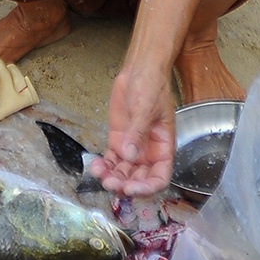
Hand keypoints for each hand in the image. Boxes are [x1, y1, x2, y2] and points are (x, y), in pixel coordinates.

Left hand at [92, 65, 174, 195]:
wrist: (139, 71)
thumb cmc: (152, 86)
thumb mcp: (146, 108)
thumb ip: (138, 132)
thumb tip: (129, 155)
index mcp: (164, 147)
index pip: (160, 177)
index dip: (147, 188)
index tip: (131, 188)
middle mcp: (149, 152)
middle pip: (139, 179)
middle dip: (125, 185)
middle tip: (111, 183)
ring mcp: (132, 148)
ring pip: (123, 172)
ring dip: (112, 178)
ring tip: (100, 175)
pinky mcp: (118, 141)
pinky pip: (111, 160)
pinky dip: (104, 166)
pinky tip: (96, 166)